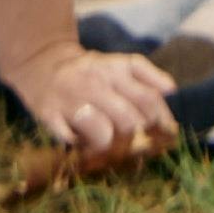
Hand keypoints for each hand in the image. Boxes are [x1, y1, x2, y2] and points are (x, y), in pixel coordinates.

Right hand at [0, 36, 177, 158]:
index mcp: (116, 69)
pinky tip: (84, 145)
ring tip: (110, 147)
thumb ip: (147, 77)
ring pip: (103, 133)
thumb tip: (171, 90)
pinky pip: (72, 140)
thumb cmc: (90, 72)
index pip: (149, 100)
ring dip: (110, 147)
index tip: (164, 136)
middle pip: (129, 121)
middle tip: (136, 146)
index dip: (160, 122)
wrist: (42, 64)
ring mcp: (72, 98)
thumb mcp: (120, 65)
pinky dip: (81, 148)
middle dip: (137, 138)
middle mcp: (95, 81)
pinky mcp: (50, 114)